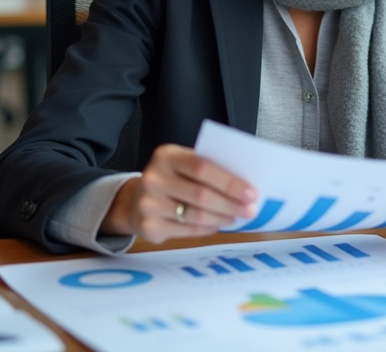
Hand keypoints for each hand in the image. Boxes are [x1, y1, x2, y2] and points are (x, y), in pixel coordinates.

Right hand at [101, 144, 257, 242]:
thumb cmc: (170, 179)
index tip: (251, 192)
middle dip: (231, 204)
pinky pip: (187, 230)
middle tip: (250, 210)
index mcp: (167, 155)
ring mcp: (149, 203)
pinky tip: (217, 225)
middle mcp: (154, 178)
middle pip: (202, 194)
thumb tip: (244, 185)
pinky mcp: (148, 226)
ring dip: (222, 218)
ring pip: (196, 215)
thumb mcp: (182, 164)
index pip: (203, 167)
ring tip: (236, 218)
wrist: (135, 200)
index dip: (229, 182)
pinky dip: (207, 229)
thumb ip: (207, 168)